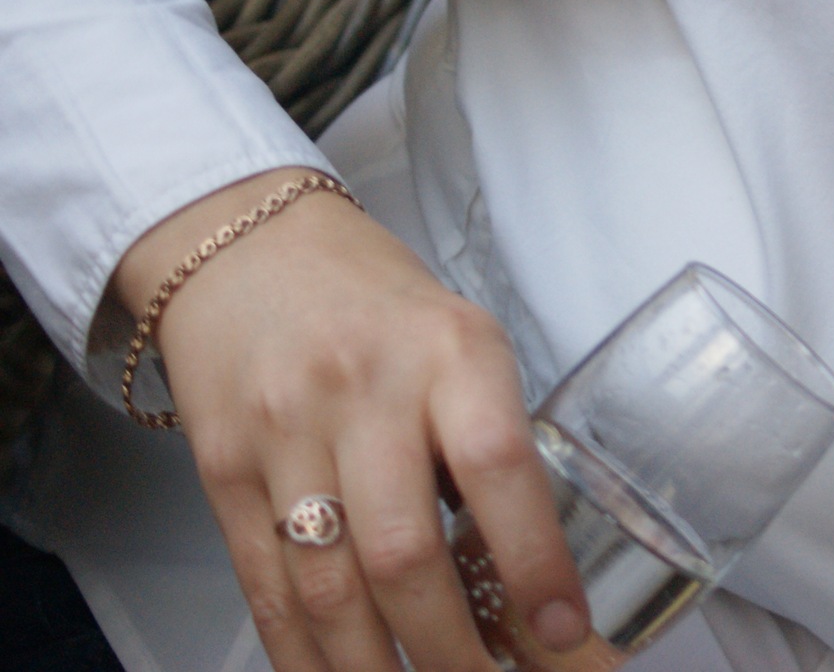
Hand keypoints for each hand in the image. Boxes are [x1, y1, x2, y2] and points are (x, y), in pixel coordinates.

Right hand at [113, 170, 588, 671]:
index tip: (568, 634)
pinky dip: (309, 655)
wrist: (245, 247)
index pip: (498, 466)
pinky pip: (268, 590)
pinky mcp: (223, 474)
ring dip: (382, 670)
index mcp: (449, 349)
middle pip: (404, 554)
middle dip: (456, 650)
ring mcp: (284, 435)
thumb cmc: (378, 301)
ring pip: (331, 590)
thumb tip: (542, 574)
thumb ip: (493, 440)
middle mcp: (363, 392)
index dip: (534, 562)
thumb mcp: (461, 340)